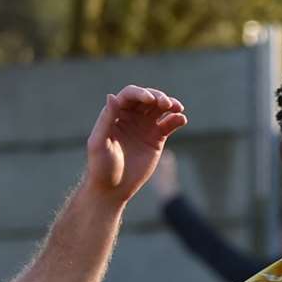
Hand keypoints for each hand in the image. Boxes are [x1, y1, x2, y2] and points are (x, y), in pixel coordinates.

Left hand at [85, 86, 187, 203]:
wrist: (113, 189)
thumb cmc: (101, 167)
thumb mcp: (99, 142)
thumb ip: (106, 119)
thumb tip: (112, 95)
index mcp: (116, 114)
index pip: (130, 95)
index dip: (141, 93)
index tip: (150, 100)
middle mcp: (131, 116)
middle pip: (148, 98)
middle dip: (158, 97)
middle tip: (166, 104)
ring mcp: (145, 126)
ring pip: (161, 108)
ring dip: (170, 104)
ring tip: (177, 108)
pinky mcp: (157, 138)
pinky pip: (169, 124)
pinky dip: (177, 119)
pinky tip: (181, 119)